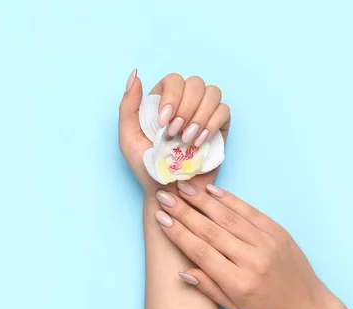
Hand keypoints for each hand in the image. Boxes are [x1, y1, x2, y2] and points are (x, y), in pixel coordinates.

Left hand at [118, 70, 230, 193]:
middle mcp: (185, 103)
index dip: (172, 96)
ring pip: (213, 93)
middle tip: (175, 134)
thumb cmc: (146, 167)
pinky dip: (212, 124)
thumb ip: (128, 105)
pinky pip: (224, 111)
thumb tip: (135, 74)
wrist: (168, 190)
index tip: (163, 122)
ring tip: (187, 140)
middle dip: (186, 108)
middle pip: (195, 83)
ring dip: (199, 116)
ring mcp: (204, 113)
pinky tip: (199, 142)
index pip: (174, 80)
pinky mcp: (219, 127)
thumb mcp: (128, 137)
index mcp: (163, 101)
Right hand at [153, 182, 330, 308]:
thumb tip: (182, 271)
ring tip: (181, 187)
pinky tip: (210, 190)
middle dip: (183, 212)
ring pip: (227, 216)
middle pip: (210, 230)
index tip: (161, 218)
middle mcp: (252, 259)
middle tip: (164, 197)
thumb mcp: (234, 307)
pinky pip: (248, 210)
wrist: (306, 303)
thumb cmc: (265, 308)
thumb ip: (208, 287)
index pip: (201, 252)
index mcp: (239, 282)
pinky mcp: (276, 230)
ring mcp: (266, 242)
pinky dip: (228, 199)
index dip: (178, 233)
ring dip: (201, 200)